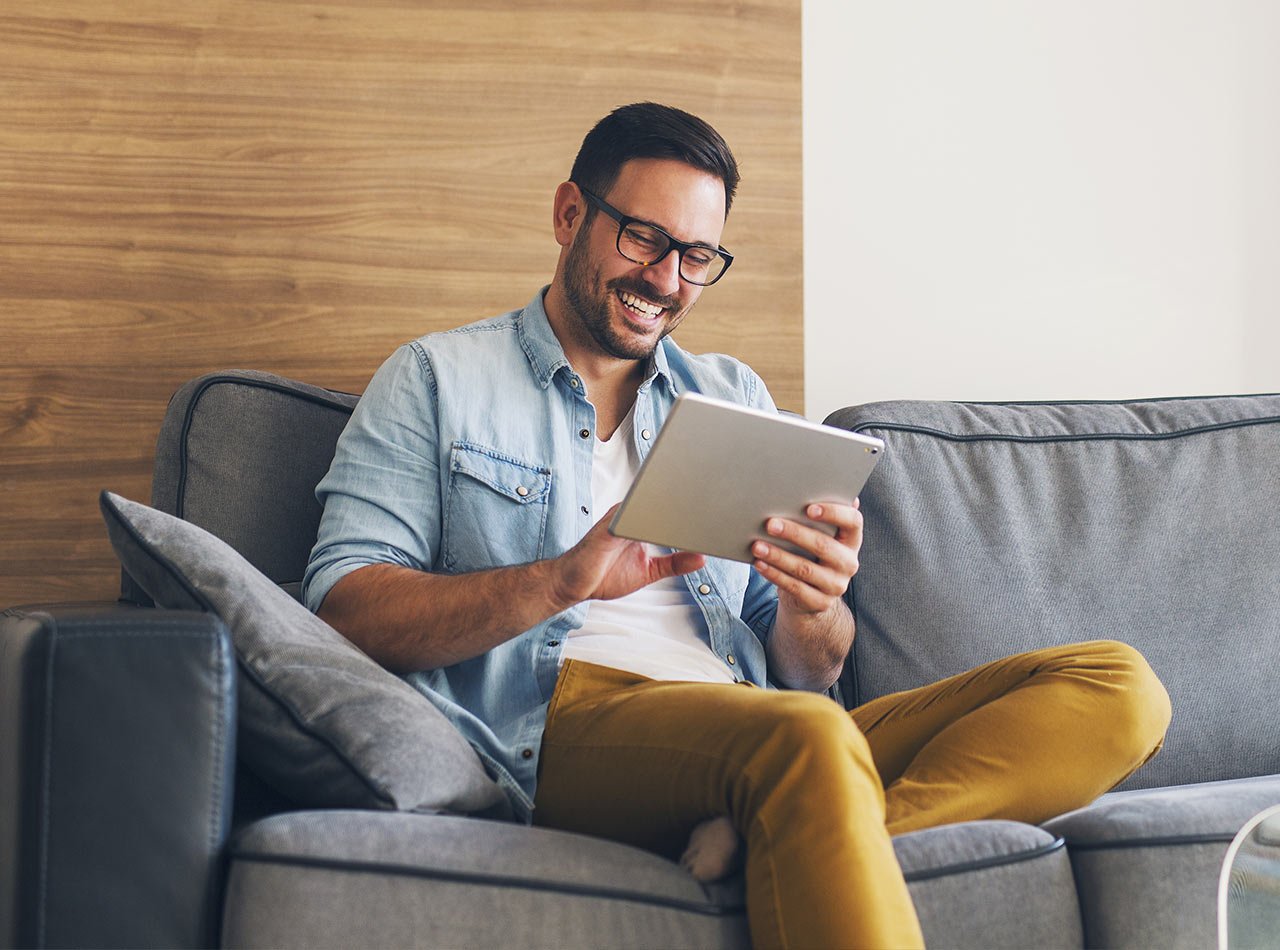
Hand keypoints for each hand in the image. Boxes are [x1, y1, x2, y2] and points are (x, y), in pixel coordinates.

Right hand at [550, 505, 705, 606]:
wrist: (573, 584)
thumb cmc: (605, 574)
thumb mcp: (649, 571)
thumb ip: (673, 563)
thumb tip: (701, 558)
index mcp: (638, 519)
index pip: (668, 507)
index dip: (690, 505)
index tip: (717, 504)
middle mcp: (628, 513)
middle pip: (662, 500)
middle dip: (687, 499)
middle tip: (719, 496)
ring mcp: (618, 518)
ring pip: (650, 505)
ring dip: (673, 504)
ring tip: (702, 503)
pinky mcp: (609, 529)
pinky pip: (633, 519)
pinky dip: (652, 519)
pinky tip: (673, 523)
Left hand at [751, 500, 862, 615]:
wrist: (811, 595)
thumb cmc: (811, 554)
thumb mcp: (819, 536)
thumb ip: (815, 517)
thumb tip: (799, 488)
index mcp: (852, 540)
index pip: (853, 522)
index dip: (834, 513)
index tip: (809, 508)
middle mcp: (849, 563)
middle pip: (823, 546)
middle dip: (794, 533)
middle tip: (770, 524)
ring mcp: (836, 585)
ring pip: (805, 568)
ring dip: (778, 556)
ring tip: (757, 545)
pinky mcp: (820, 602)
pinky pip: (794, 587)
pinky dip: (774, 574)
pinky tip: (759, 563)